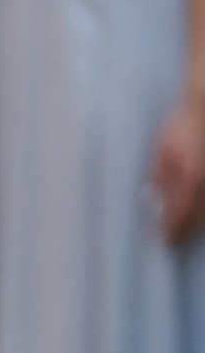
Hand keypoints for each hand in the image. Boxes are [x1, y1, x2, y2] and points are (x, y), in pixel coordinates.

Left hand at [152, 95, 204, 244]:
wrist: (203, 107)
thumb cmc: (181, 127)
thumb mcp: (162, 152)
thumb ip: (159, 177)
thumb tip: (153, 201)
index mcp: (189, 177)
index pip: (180, 214)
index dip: (172, 231)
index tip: (164, 244)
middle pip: (197, 217)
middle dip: (184, 233)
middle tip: (173, 245)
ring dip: (196, 225)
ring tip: (185, 235)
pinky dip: (202, 211)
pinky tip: (197, 216)